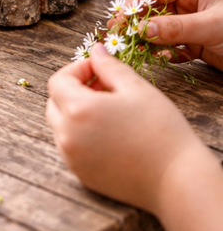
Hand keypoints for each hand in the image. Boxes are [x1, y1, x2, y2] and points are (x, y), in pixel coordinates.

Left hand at [47, 43, 205, 212]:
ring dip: (75, 113)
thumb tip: (95, 50)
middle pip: (54, 103)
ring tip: (108, 110)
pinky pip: (70, 147)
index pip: (58, 81)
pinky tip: (109, 133)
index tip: (98, 69)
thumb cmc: (160, 130)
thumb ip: (109, 66)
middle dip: (73, 89)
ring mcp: (72, 159)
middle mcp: (67, 136)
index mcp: (78, 110)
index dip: (77, 69)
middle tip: (103, 87)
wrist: (176, 180)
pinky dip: (80, 135)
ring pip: (61, 126)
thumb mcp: (136, 87)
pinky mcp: (81, 175)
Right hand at [125, 0, 222, 70]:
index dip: (134, 5)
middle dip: (138, 23)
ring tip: (137, 51)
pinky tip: (162, 58)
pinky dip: (165, 51)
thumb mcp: (212, 26)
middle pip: (154, 7)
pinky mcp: (195, 38)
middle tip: (118, 37)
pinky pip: (171, 42)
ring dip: (149, 40)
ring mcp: (192, 17)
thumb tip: (142, 29)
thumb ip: (177, 28)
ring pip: (160, 27)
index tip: (118, 21)